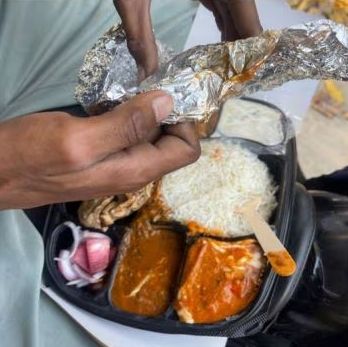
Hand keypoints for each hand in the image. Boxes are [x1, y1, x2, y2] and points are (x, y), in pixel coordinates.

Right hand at [0, 91, 199, 208]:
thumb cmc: (30, 157)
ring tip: (123, 92)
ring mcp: (120, 165)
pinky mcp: (105, 157)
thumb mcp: (79, 139)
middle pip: (172, 142)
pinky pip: (130, 135)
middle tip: (142, 87)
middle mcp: (135, 171)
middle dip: (164, 113)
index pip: (186, 150)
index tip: (163, 96)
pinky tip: (108, 103)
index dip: (183, 122)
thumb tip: (168, 104)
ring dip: (144, 112)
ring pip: (151, 137)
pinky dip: (127, 116)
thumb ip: (127, 125)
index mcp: (137, 170)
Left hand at [114, 0, 261, 80]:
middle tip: (229, 81)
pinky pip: (226, 0)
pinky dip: (223, 21)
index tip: (243, 79)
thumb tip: (144, 77)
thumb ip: (139, 36)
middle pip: (245, 16)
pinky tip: (217, 43)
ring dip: (232, 37)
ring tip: (223, 69)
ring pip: (237, 8)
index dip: (250, 52)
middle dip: (240, 49)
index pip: (248, 21)